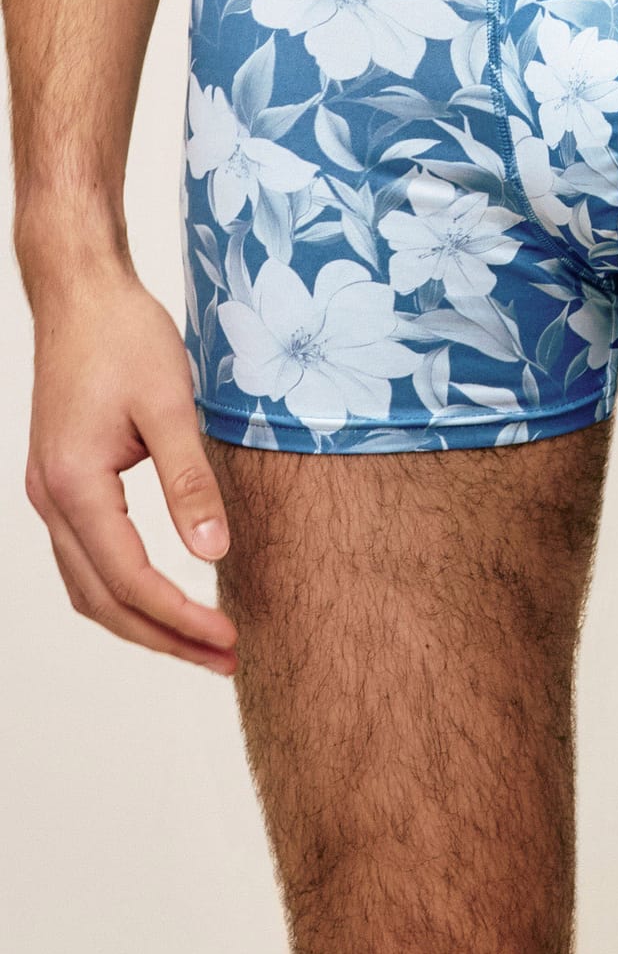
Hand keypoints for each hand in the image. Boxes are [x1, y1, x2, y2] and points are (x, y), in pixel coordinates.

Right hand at [24, 270, 238, 673]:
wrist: (82, 295)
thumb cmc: (126, 338)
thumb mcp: (170, 405)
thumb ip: (190, 481)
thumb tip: (214, 551)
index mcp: (75, 484)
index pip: (130, 579)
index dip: (180, 617)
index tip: (230, 638)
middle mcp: (52, 498)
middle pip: (103, 599)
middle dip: (164, 637)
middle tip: (226, 659)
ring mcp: (51, 491)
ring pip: (89, 585)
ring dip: (142, 620)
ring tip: (201, 640)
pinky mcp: (63, 480)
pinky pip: (86, 557)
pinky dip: (122, 589)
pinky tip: (163, 595)